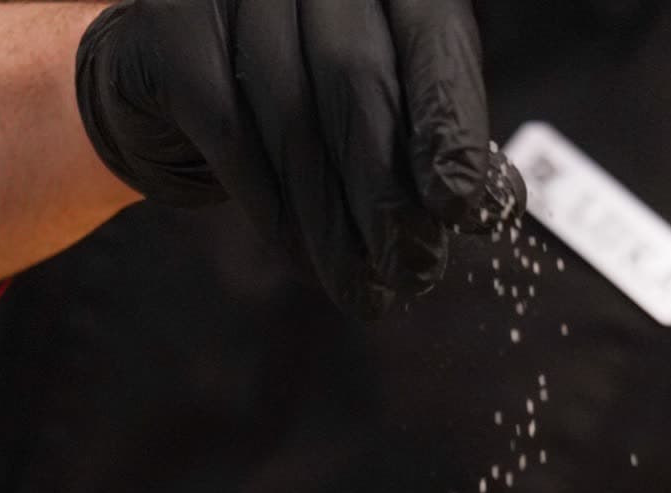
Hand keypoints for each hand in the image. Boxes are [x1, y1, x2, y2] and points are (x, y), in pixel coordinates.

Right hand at [75, 0, 522, 315]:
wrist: (174, 90)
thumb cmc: (302, 101)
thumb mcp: (383, 112)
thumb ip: (436, 141)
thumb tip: (496, 205)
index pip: (430, 35)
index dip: (448, 120)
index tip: (461, 205)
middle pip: (355, 78)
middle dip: (384, 192)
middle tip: (410, 274)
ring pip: (291, 112)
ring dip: (328, 219)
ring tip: (358, 288)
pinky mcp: (173, 25)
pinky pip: (230, 130)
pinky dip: (268, 206)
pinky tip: (297, 255)